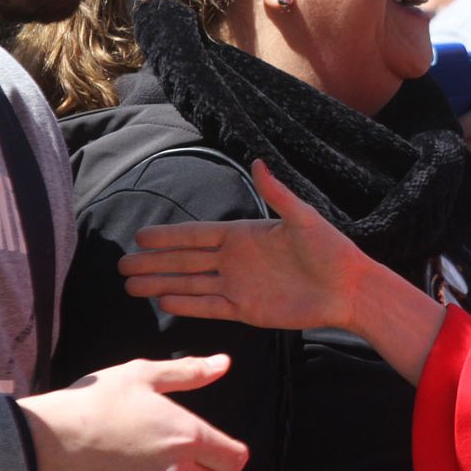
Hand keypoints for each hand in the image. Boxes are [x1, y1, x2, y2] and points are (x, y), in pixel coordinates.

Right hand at [16, 355, 248, 470]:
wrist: (49, 441)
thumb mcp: (144, 375)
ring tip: (169, 468)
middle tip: (193, 454)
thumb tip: (224, 363)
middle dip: (213, 470)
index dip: (232, 452)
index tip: (220, 445)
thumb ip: (190, 372)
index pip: (236, 460)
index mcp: (188, 437)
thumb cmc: (97, 402)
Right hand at [123, 161, 445, 385]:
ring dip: (161, 283)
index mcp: (246, 235)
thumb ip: (277, 193)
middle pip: (186, 261)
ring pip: (191, 284)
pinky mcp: (247, 310)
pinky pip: (210, 306)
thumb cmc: (330, 249)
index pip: (198, 235)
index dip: (169, 236)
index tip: (140, 236)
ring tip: (131, 286)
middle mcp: (237, 260)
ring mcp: (239, 286)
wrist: (349, 288)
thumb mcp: (303, 217)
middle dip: (154, 262)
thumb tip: (258, 161)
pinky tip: (163, 302)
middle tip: (121, 265)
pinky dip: (187, 305)